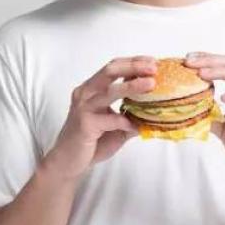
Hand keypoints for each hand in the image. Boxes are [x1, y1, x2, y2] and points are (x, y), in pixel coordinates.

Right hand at [43, 56, 157, 180]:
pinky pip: (109, 119)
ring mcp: (84, 108)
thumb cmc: (91, 142)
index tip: (153, 62)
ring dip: (131, 86)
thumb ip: (131, 116)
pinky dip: (124, 121)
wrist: (68, 161)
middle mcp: (85, 94)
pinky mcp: (84, 124)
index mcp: (91, 89)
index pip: (112, 68)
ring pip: (109, 91)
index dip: (133, 62)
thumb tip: (156, 113)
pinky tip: (135, 125)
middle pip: (109, 71)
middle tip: (153, 68)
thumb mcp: (116, 126)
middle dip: (133, 67)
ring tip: (150, 84)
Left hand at [184, 53, 224, 177]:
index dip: (207, 59)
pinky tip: (222, 98)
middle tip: (189, 61)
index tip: (188, 58)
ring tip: (202, 73)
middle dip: (209, 59)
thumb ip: (209, 118)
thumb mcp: (222, 129)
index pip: (224, 66)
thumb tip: (189, 114)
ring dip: (220, 71)